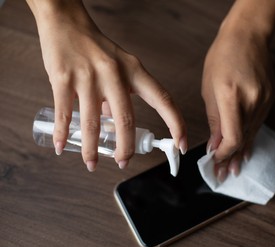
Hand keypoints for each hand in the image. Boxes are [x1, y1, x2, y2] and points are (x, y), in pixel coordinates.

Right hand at [29, 1, 186, 170]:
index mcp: (135, 70)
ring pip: (93, 122)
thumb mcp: (119, 67)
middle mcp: (115, 73)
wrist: (66, 23)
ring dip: (91, 149)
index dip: (176, 124)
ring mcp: (89, 76)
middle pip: (126, 119)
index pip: (163, 100)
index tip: (181, 144)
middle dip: (126, 148)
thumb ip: (121, 95)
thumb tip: (112, 123)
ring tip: (91, 163)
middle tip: (123, 162)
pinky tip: (62, 146)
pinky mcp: (63, 78)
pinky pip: (65, 113)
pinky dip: (63, 134)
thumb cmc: (96, 48)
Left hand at [201, 24, 274, 181]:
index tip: (214, 162)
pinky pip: (258, 124)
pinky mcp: (271, 100)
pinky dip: (249, 138)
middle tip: (223, 175)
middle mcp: (252, 100)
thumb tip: (214, 145)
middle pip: (243, 140)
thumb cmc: (222, 59)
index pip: (232, 137)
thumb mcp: (209, 90)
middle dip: (230, 159)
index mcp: (231, 95)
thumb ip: (214, 121)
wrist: (247, 37)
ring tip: (234, 168)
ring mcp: (265, 100)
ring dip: (241, 152)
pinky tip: (245, 150)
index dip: (223, 154)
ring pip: (251, 134)